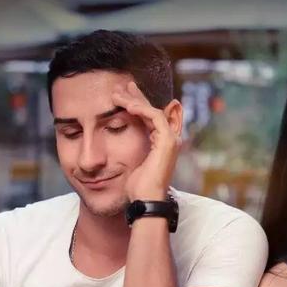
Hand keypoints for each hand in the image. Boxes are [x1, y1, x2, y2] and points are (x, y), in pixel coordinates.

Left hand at [111, 81, 181, 200]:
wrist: (146, 199)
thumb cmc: (137, 188)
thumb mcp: (131, 164)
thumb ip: (129, 151)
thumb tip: (116, 144)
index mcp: (161, 144)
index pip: (152, 118)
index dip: (139, 104)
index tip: (124, 95)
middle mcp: (169, 139)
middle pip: (153, 111)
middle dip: (137, 97)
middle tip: (122, 86)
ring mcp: (171, 140)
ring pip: (153, 110)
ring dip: (134, 101)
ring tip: (117, 95)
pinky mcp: (168, 141)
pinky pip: (155, 117)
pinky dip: (142, 109)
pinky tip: (127, 105)